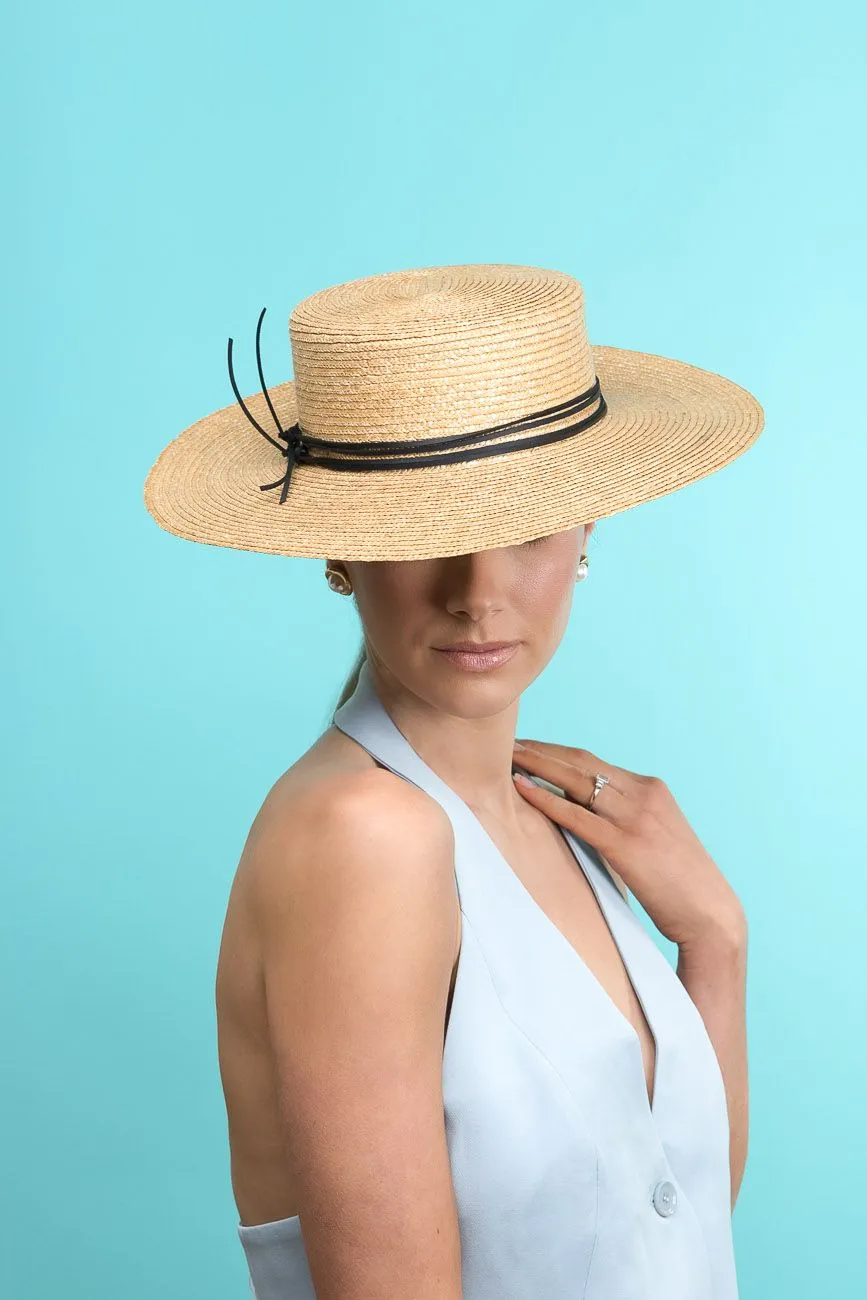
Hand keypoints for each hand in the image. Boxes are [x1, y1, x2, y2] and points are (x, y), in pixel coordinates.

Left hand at [511, 739, 746, 953]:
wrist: (711, 914)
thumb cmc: (680, 883)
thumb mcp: (654, 835)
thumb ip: (623, 818)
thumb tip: (580, 812)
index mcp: (651, 788)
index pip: (593, 762)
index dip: (556, 753)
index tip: (527, 748)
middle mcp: (644, 793)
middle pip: (580, 762)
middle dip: (540, 751)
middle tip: (506, 744)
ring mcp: (635, 816)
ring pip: (576, 780)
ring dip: (536, 766)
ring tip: (505, 758)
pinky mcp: (626, 844)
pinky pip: (577, 815)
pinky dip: (546, 799)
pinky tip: (522, 789)